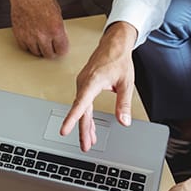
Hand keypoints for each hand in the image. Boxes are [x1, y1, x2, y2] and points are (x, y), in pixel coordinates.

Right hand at [10, 0, 68, 57]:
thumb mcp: (57, 13)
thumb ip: (58, 28)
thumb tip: (59, 38)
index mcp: (55, 29)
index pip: (61, 50)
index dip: (61, 49)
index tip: (60, 47)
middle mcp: (42, 35)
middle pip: (49, 55)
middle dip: (51, 51)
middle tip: (51, 45)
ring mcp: (29, 36)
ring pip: (36, 53)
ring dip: (39, 49)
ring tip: (41, 40)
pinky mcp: (19, 35)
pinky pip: (25, 47)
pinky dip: (28, 45)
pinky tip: (31, 38)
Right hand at [60, 22, 137, 149]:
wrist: (114, 44)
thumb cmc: (119, 59)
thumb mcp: (126, 82)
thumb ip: (123, 103)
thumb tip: (123, 120)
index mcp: (93, 81)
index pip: (80, 104)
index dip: (72, 118)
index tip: (64, 130)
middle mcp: (84, 82)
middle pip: (81, 110)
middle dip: (83, 130)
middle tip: (86, 146)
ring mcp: (83, 83)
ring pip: (82, 108)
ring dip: (85, 124)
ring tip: (89, 141)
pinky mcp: (84, 84)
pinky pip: (83, 102)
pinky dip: (86, 115)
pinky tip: (90, 125)